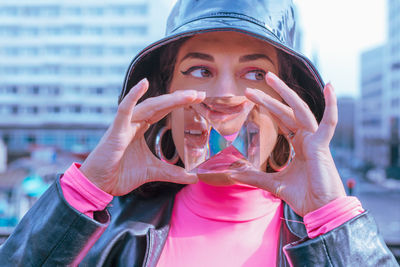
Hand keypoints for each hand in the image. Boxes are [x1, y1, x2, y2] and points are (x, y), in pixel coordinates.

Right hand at [80, 78, 204, 195]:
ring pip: (149, 106)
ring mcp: (124, 125)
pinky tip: (144, 83)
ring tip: (188, 95)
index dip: (180, 103)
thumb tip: (194, 177)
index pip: (164, 111)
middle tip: (200, 94)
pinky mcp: (115, 131)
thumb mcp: (153, 172)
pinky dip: (133, 96)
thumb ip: (173, 173)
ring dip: (169, 99)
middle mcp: (134, 122)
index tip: (199, 99)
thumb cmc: (120, 174)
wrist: (99, 185)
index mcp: (141, 128)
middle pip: (160, 105)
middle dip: (180, 98)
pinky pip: (124, 110)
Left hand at [230, 72, 345, 216]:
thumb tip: (232, 174)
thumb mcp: (273, 184)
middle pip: (286, 112)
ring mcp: (315, 140)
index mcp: (299, 145)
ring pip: (299, 110)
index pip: (282, 120)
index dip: (268, 108)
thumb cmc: (303, 197)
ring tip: (269, 77)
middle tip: (250, 88)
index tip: (251, 98)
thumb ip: (254, 177)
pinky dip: (332, 105)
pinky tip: (330, 86)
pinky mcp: (322, 146)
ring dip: (284, 93)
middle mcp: (307, 138)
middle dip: (269, 97)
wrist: (321, 211)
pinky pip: (329, 123)